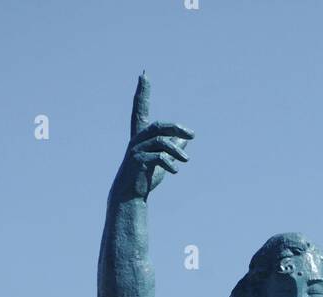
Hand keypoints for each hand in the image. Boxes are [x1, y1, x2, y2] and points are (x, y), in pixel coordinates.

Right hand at [116, 73, 192, 199]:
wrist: (130, 196)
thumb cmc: (145, 178)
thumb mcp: (162, 162)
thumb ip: (173, 149)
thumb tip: (186, 139)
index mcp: (140, 136)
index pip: (139, 109)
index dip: (142, 92)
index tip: (143, 74)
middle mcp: (137, 139)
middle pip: (159, 126)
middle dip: (176, 128)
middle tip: (192, 134)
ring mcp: (136, 150)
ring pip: (161, 142)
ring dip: (176, 150)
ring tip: (187, 160)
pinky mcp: (138, 162)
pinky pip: (158, 157)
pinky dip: (169, 162)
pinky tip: (176, 170)